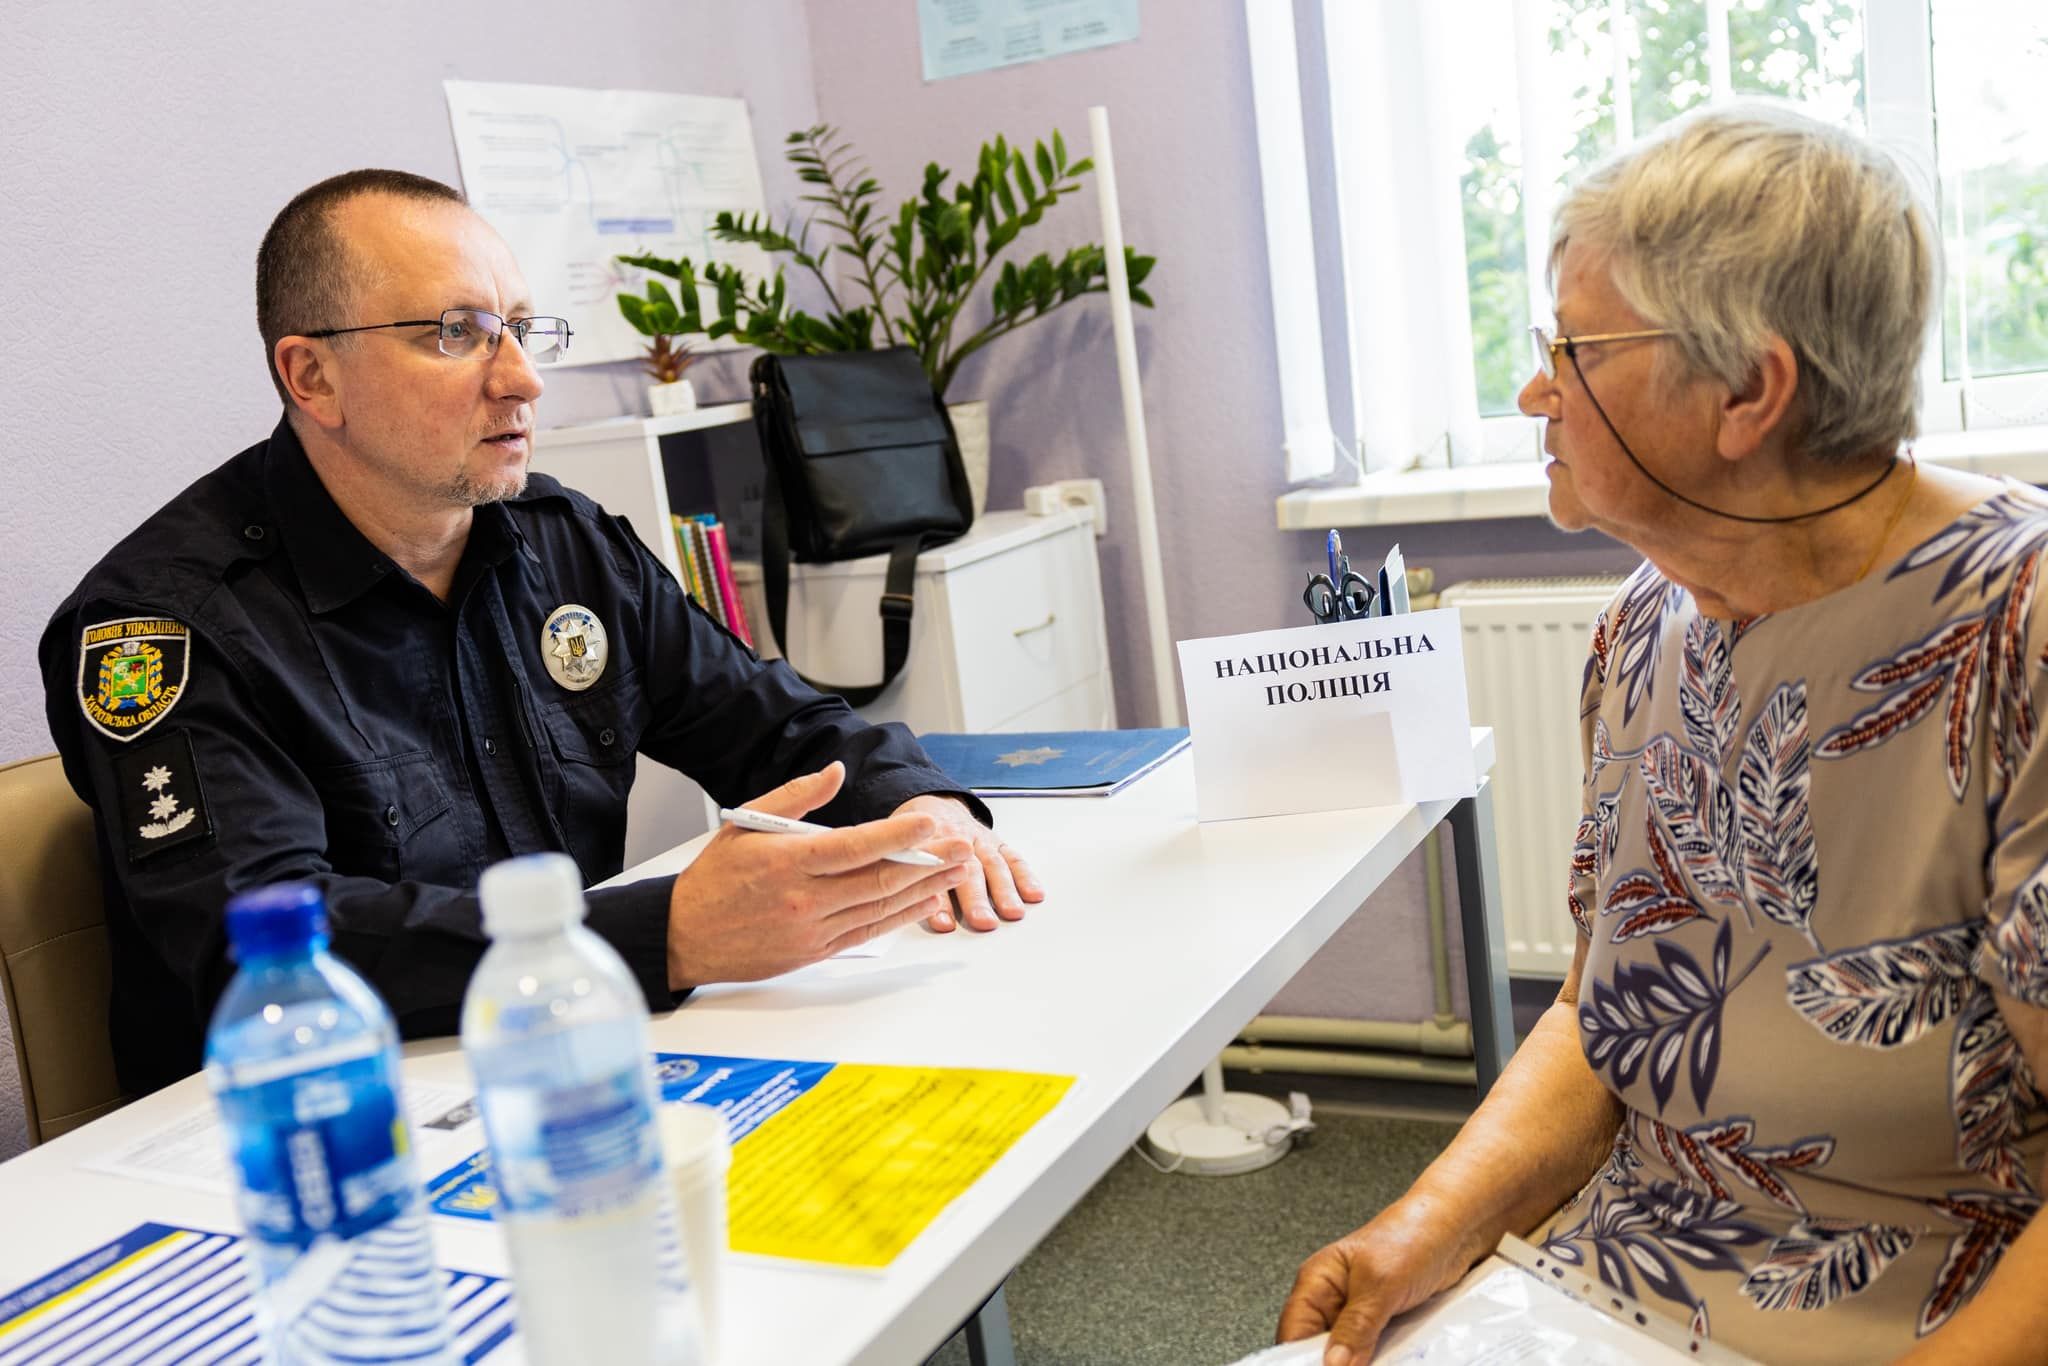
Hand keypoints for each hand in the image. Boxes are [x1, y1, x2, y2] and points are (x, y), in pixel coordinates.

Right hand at [665, 762, 975, 987]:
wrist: (684, 936)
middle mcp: (804, 899)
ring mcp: (812, 930)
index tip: (927, 822)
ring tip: (957, 872)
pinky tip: (924, 902)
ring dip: (924, 890)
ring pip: (880, 908)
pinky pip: (868, 932)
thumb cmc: (715, 878)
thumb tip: (837, 772)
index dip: (896, 835)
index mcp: (788, 862)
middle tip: (962, 847)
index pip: (854, 846)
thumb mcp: (746, 823)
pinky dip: (900, 917)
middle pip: (878, 879)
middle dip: (928, 862)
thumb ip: (796, 796)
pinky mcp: (816, 952)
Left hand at [891, 793, 1043, 931]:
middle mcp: (954, 841)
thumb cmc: (913, 840)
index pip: (931, 874)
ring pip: (992, 864)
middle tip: (984, 922)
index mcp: (925, 843)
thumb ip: (897, 876)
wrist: (931, 805)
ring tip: (1012, 913)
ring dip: (1004, 890)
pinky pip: (1013, 857)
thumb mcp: (895, 851)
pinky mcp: (996, 843)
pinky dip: (1025, 875)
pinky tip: (1034, 894)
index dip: (938, 901)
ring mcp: (978, 841)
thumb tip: (889, 913)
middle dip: (976, 897)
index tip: (944, 924)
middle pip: (966, 870)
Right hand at [1278, 1203, 1469, 1364]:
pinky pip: (1376, 1354)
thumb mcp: (1380, 1283)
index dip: (1300, 1359)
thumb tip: (1334, 1365)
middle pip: (1320, 1349)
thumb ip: (1356, 1326)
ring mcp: (1360, 1316)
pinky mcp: (1384, 1326)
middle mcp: (1334, 1301)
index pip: (1293, 1331)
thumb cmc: (1411, 1235)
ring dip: (1365, 1363)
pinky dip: (1384, 1361)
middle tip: (1362, 1364)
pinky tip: (1396, 1358)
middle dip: (1338, 1365)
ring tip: (1383, 1358)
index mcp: (1317, 1282)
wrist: (1455, 1229)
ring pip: (1350, 1356)